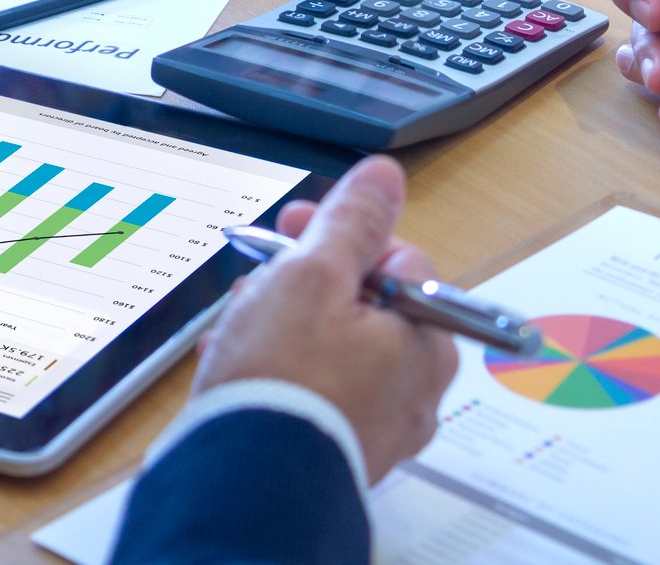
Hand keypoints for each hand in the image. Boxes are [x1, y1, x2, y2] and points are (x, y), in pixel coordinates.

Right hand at [191, 156, 457, 482]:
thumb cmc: (283, 378)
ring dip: (284, 323)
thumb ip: (352, 220)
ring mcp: (378, 426)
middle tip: (259, 274)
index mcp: (425, 340)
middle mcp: (415, 389)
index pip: (397, 260)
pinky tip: (235, 363)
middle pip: (365, 306)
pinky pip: (316, 392)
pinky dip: (280, 370)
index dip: (341, 236)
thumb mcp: (313, 273)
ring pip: (334, 348)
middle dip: (306, 281)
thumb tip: (383, 177)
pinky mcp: (338, 451)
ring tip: (237, 321)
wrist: (243, 482)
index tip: (295, 227)